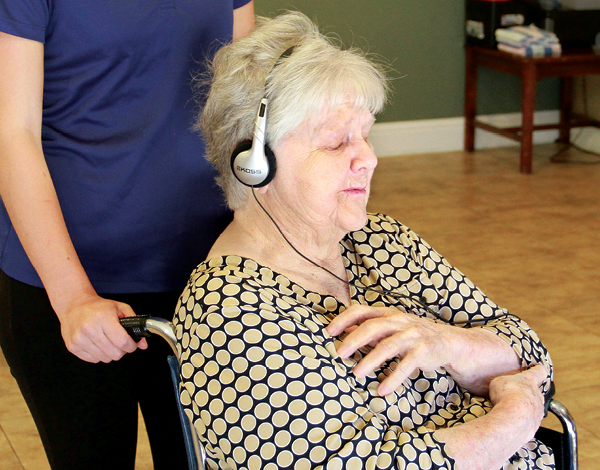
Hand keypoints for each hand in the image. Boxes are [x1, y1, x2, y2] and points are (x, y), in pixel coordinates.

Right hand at [57, 294, 146, 362]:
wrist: (74, 305)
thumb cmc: (98, 307)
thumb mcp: (120, 308)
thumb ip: (135, 324)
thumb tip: (143, 344)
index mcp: (103, 317)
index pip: (123, 342)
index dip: (131, 346)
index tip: (132, 344)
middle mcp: (89, 328)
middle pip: (115, 353)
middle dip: (121, 350)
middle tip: (119, 342)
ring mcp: (79, 339)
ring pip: (104, 359)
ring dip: (110, 353)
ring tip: (107, 341)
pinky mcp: (72, 346)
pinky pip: (93, 360)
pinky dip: (98, 354)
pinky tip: (97, 343)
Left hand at [326, 304, 459, 394]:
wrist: (449, 342)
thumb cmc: (412, 335)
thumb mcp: (390, 329)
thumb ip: (368, 329)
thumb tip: (343, 331)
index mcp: (387, 314)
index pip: (362, 310)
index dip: (344, 319)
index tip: (328, 332)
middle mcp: (399, 321)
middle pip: (373, 326)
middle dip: (354, 340)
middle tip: (339, 354)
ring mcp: (413, 334)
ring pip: (389, 345)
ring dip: (371, 360)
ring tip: (356, 374)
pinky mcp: (425, 350)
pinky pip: (407, 364)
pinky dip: (394, 377)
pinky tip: (382, 389)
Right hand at [489, 365, 546, 415]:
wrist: (512, 419)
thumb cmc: (506, 396)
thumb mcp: (498, 382)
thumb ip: (503, 382)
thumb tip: (501, 387)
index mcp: (529, 380)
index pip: (540, 371)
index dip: (538, 370)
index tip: (538, 368)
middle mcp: (537, 394)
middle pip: (536, 391)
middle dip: (527, 392)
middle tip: (515, 394)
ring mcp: (538, 410)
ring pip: (534, 406)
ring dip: (526, 407)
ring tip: (511, 410)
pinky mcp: (536, 424)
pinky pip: (530, 420)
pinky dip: (523, 420)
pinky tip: (512, 420)